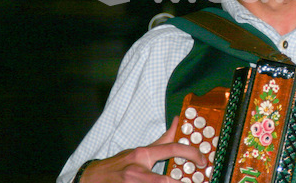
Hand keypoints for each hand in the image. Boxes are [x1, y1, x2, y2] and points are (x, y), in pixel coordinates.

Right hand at [80, 116, 206, 181]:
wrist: (93, 178)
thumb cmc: (120, 164)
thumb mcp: (141, 150)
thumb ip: (162, 139)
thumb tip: (177, 120)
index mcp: (143, 155)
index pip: (172, 149)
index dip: (191, 153)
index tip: (202, 160)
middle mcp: (137, 170)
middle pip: (163, 181)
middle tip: (198, 182)